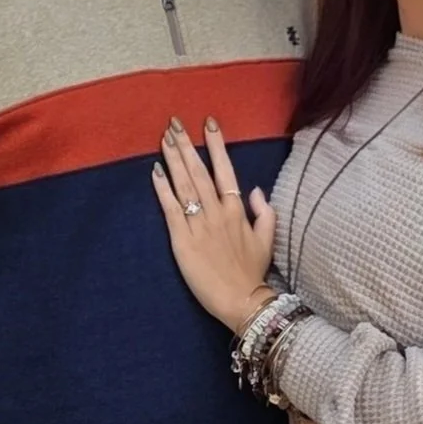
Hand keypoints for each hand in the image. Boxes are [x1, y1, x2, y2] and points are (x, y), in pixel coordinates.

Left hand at [152, 119, 277, 332]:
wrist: (242, 301)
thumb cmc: (252, 273)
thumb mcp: (267, 240)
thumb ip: (263, 212)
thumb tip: (254, 190)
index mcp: (237, 211)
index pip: (225, 170)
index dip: (216, 145)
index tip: (208, 123)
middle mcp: (218, 213)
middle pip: (200, 172)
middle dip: (186, 145)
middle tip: (174, 123)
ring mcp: (199, 225)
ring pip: (185, 185)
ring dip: (173, 160)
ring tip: (164, 139)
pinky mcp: (183, 240)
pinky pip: (171, 209)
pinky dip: (163, 189)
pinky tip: (155, 172)